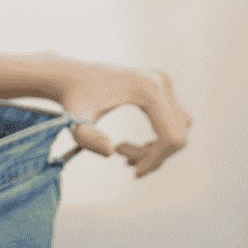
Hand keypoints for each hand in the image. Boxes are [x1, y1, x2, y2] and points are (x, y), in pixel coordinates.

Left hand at [48, 56, 192, 177]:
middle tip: (124, 162)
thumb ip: (87, 138)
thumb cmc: (72, 100)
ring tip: (123, 153)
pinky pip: (174, 122)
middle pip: (177, 135)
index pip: (170, 137)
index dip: (154, 160)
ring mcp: (163, 82)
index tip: (132, 171)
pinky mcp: (161, 86)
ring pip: (178, 130)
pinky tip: (130, 147)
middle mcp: (161, 81)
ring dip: (156, 150)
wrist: (70, 76)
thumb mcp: (75, 121)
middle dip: (154, 156)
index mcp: (148, 89)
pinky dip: (158, 140)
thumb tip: (110, 151)